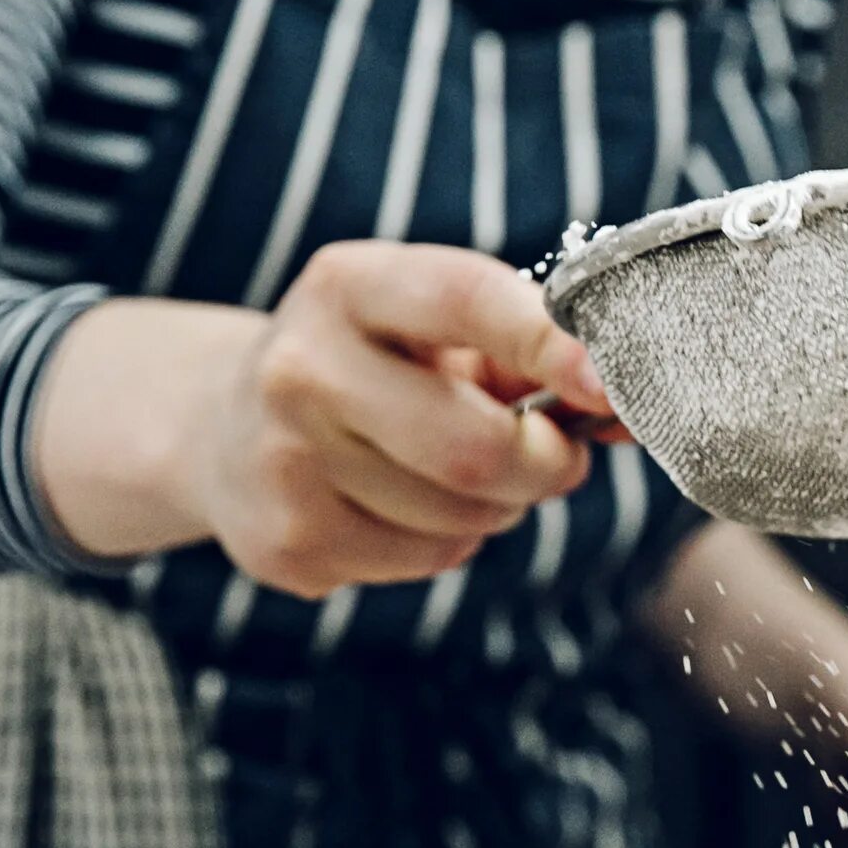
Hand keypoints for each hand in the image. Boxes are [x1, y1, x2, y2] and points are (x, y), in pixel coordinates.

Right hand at [35, 244, 614, 592]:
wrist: (221, 428)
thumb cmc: (369, 366)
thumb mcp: (430, 327)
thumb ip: (528, 347)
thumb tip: (626, 401)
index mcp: (347, 287)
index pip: (462, 299)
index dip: (546, 342)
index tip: (605, 381)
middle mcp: (299, 367)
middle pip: (474, 447)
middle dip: (545, 463)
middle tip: (557, 456)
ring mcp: (283, 462)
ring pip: (461, 515)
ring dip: (498, 504)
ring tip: (460, 473)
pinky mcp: (285, 543)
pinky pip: (426, 560)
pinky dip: (448, 541)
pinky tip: (405, 506)